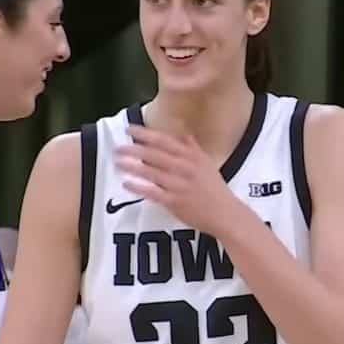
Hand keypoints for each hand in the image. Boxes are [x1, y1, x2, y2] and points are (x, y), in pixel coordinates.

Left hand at [116, 125, 243, 237]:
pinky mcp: (175, 201)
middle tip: (118, 147)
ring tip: (118, 162)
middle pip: (155, 155)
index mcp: (192, 156)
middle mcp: (185, 168)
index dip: (146, 134)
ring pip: (152, 172)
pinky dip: (139, 187)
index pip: (165, 141)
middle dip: (135, 149)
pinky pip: (153, 192)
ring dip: (133, 166)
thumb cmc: (215, 189)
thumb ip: (192, 148)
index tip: (131, 129)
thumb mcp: (206, 163)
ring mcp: (179, 185)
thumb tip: (183, 133)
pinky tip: (127, 183)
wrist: (225, 213)